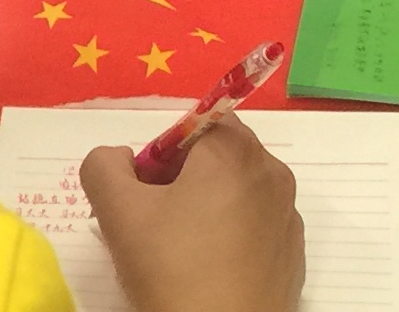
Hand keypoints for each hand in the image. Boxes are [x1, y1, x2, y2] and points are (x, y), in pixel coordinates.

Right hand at [84, 114, 303, 311]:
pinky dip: (230, 240)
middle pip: (217, 157)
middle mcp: (272, 174)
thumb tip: (122, 159)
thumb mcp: (118, 212)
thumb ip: (105, 165)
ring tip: (178, 255)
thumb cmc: (174, 271)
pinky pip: (255, 230)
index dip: (162, 154)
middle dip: (181, 181)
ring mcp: (288, 218)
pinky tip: (207, 275)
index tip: (146, 195)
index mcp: (235, 152)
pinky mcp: (293, 257)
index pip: (194, 124)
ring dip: (205, 211)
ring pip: (236, 194)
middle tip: (154, 225)